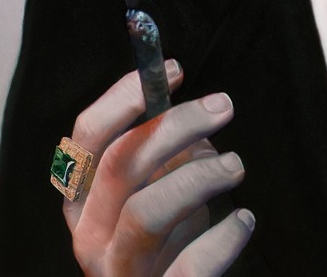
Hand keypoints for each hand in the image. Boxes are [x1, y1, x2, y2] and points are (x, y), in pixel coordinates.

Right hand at [64, 60, 254, 275]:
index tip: (173, 71)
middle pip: (120, 166)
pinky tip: (243, 220)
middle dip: (174, 125)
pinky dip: (222, 237)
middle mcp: (90, 234)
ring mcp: (118, 270)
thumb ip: (161, 156)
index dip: (126, 97)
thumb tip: (193, 115)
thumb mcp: (152, 193)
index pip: (88, 138)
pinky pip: (190, 265)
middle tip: (221, 107)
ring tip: (235, 166)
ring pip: (145, 212)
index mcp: (83, 201)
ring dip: (197, 177)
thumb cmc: (162, 244)